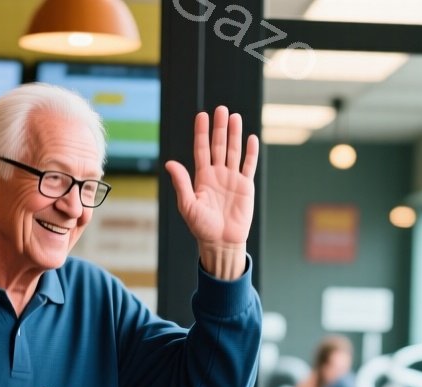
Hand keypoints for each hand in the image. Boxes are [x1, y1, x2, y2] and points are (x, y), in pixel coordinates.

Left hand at [164, 107, 257, 265]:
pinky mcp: (246, 186)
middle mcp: (217, 174)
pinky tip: (250, 138)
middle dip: (219, 128)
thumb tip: (170, 163)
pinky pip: (249, 165)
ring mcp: (232, 178)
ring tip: (235, 117)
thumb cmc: (202, 227)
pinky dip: (250, 152)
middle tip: (221, 109)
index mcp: (202, 177)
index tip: (202, 116)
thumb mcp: (188, 205)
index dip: (202, 133)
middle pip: (218, 146)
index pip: (202, 149)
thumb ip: (181, 183)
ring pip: (234, 151)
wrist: (222, 242)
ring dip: (234, 135)